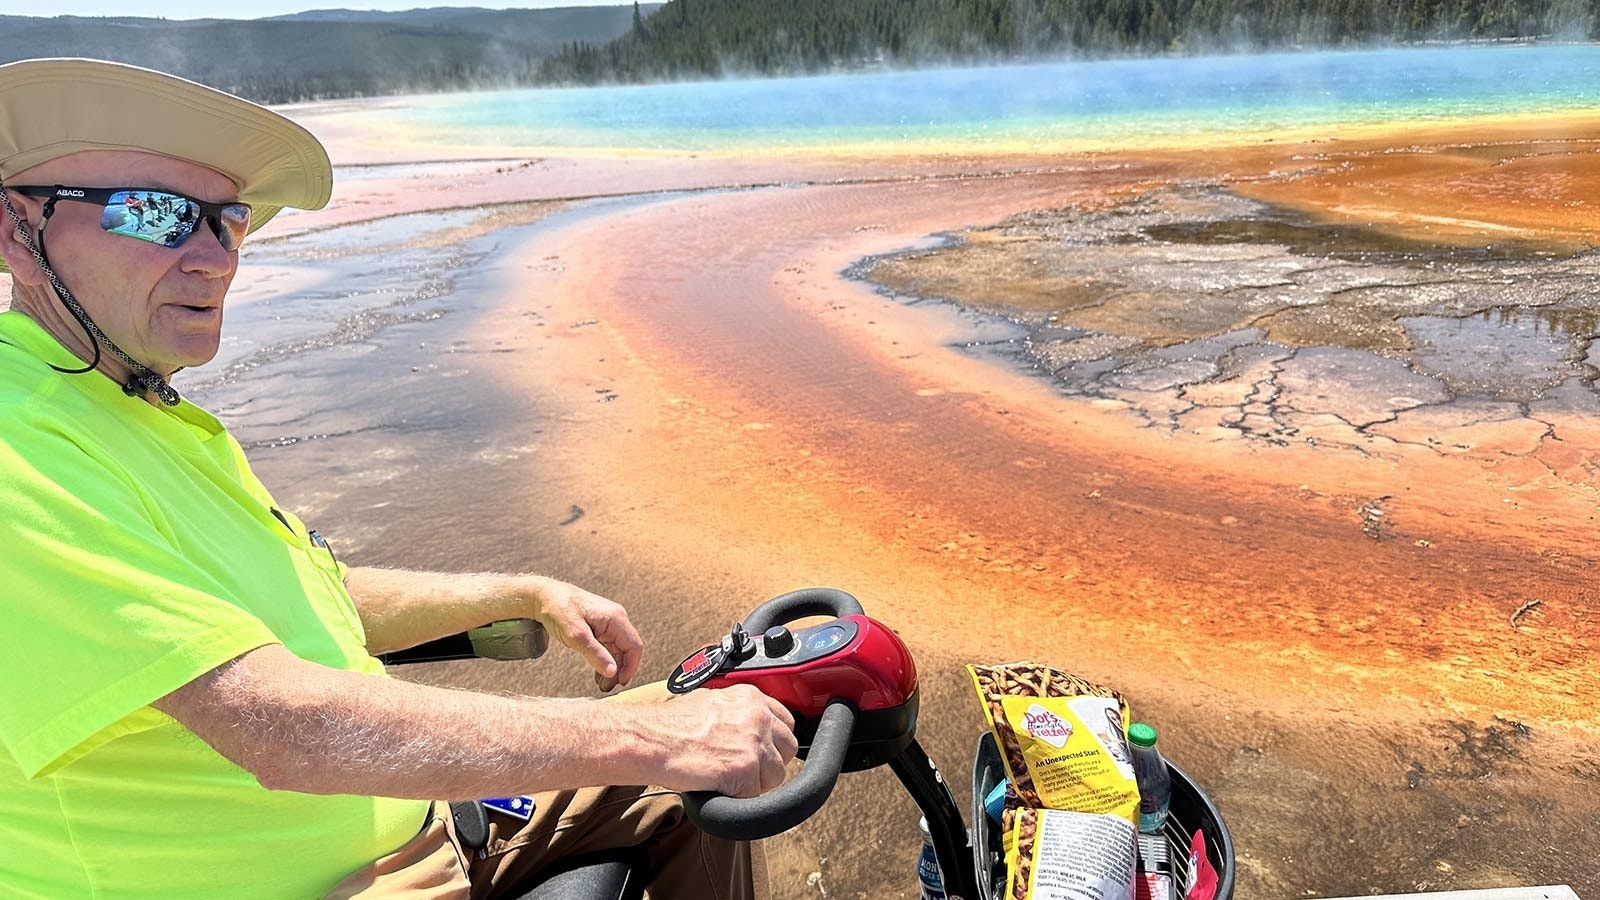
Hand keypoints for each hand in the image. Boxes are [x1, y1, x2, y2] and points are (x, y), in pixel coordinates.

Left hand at [526, 577, 643, 690]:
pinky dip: (606, 660)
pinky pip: (610, 647)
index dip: (630, 667)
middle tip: (606, 688)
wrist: (544, 596)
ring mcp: (609, 623)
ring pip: (619, 650)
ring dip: (613, 667)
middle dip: (620, 670)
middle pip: (628, 650)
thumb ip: (595, 654)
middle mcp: (616, 619)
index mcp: (615, 618)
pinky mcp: (600, 626)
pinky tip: (598, 673)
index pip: (634, 646)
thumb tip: (613, 672)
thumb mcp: (576, 636)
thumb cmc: (559, 610)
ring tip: (602, 685)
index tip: (619, 683)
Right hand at [646, 684, 798, 797]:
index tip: (764, 749)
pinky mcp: (747, 769)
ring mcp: (755, 743)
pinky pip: (756, 793)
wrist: (651, 740)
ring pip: (777, 774)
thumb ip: (735, 711)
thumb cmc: (668, 724)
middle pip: (788, 747)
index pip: (786, 721)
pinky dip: (740, 795)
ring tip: (728, 777)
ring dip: (756, 781)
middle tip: (746, 767)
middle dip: (771, 761)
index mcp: (750, 697)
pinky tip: (719, 784)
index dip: (774, 740)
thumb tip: (743, 727)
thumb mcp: (709, 701)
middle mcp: (758, 716)